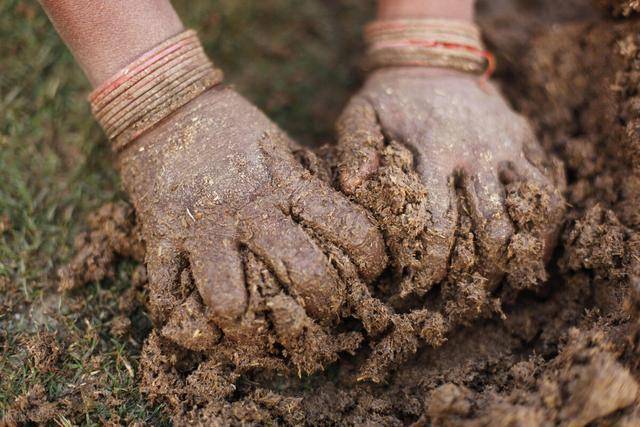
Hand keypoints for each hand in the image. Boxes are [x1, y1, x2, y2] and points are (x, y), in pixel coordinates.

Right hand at [118, 86, 385, 330]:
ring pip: (231, 302)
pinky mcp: (160, 238)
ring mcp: (203, 228)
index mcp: (288, 184)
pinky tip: (203, 326)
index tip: (369, 273)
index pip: (351, 228)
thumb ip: (315, 181)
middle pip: (306, 273)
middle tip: (323, 312)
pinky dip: (184, 324)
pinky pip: (168, 299)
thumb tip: (355, 206)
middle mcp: (251, 210)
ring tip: (255, 328)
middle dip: (325, 306)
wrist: (165, 105)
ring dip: (247, 330)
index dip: (372, 260)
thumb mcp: (284, 149)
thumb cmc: (234, 132)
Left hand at [337, 68, 564, 295]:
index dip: (434, 266)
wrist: (432, 59)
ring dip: (525, 251)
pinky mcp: (524, 137)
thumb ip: (355, 148)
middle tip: (469, 298)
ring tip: (510, 280)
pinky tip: (530, 244)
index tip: (422, 288)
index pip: (440, 225)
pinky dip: (545, 219)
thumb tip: (353, 187)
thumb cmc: (391, 96)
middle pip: (493, 229)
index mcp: (434, 152)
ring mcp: (507, 144)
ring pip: (534, 208)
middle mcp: (477, 152)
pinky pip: (548, 183)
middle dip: (483, 273)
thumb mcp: (360, 114)